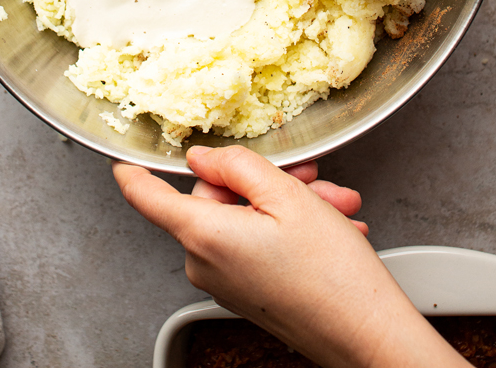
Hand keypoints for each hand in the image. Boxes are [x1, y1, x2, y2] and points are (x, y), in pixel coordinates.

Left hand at [112, 146, 466, 367]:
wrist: (371, 338)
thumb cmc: (334, 277)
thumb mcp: (286, 197)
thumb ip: (237, 165)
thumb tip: (204, 157)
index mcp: (202, 234)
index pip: (146, 196)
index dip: (133, 170)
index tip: (124, 158)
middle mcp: (204, 262)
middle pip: (215, 199)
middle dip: (265, 182)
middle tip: (309, 178)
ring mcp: (225, 282)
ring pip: (244, 219)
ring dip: (289, 206)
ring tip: (334, 207)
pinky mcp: (246, 294)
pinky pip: (256, 246)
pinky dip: (289, 232)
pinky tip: (331, 229)